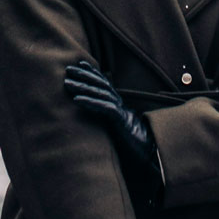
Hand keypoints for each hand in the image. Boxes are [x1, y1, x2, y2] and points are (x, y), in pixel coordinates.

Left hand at [64, 57, 165, 211]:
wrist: (151, 155)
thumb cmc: (134, 145)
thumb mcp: (117, 129)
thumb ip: (108, 121)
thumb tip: (96, 117)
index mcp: (118, 106)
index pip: (105, 84)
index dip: (93, 73)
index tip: (80, 64)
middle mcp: (120, 105)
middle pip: (101, 85)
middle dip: (84, 75)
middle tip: (68, 68)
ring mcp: (121, 112)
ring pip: (101, 94)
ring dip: (83, 87)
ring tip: (67, 83)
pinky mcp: (122, 122)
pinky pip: (104, 108)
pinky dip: (90, 102)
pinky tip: (76, 100)